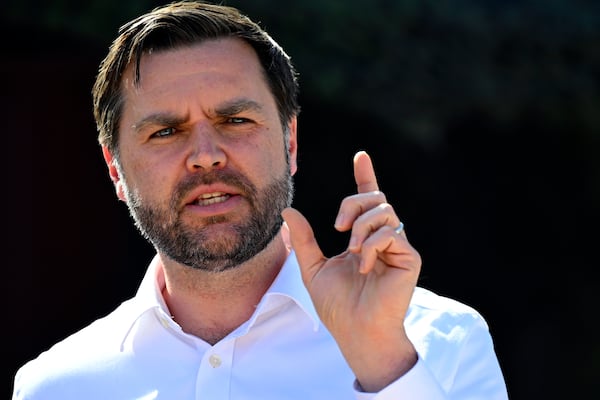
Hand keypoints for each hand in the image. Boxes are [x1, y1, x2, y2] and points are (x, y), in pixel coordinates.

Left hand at [282, 151, 421, 391]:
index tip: (360, 156)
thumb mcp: (313, 268)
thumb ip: (303, 240)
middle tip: (337, 228)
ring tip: (351, 251)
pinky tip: (363, 265)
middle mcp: (383, 238)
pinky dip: (371, 245)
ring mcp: (399, 248)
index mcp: (363, 238)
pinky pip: (392, 233)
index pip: (367, 200)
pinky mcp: (410, 258)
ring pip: (384, 211)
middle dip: (353, 204)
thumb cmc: (337, 306)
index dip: (365, 176)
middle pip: (376, 198)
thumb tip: (287, 211)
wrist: (355, 332)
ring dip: (361, 227)